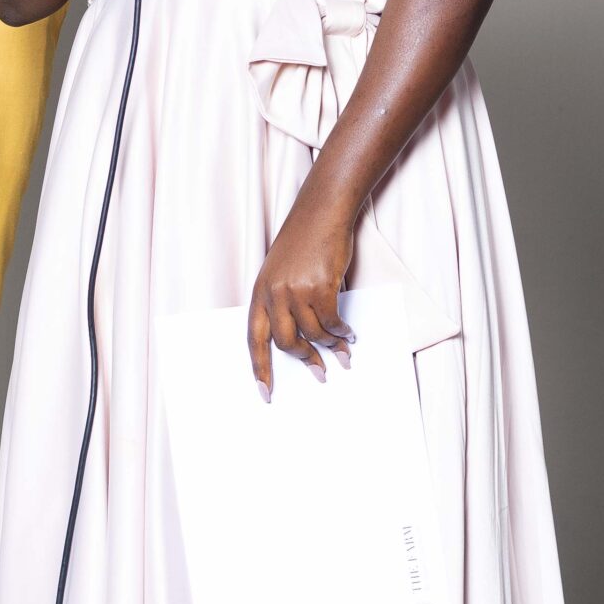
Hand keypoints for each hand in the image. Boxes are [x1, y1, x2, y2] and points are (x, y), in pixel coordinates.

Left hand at [246, 201, 355, 397]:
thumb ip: (285, 304)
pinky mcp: (320, 286)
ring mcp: (296, 290)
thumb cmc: (304, 242)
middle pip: (284, 342)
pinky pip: (331, 321)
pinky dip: (342, 332)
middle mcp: (273, 293)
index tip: (265, 392)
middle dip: (304, 361)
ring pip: (312, 334)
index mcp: (259, 292)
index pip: (254, 339)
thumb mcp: (282, 273)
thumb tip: (304, 341)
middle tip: (320, 373)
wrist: (321, 212)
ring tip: (343, 350)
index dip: (259, 368)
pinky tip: (349, 333)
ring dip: (330, 346)